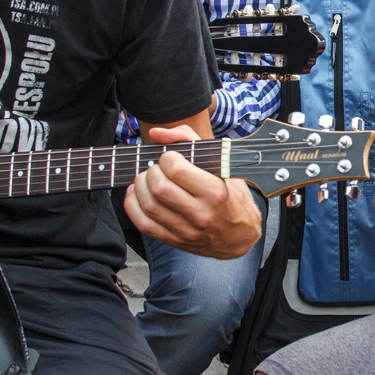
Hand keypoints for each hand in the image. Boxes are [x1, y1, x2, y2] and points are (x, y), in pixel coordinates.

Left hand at [123, 125, 262, 258]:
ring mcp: (187, 230)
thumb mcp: (221, 164)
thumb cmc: (231, 195)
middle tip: (157, 168)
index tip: (171, 158)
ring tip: (146, 179)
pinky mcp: (176, 241)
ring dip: (140, 186)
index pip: (176, 170)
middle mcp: (201, 213)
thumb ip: (188, 139)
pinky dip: (133, 206)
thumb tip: (156, 133)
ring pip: (149, 206)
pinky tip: (138, 195)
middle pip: (159, 188)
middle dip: (151, 172)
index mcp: (215, 191)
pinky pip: (144, 224)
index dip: (167, 158)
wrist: (240, 236)